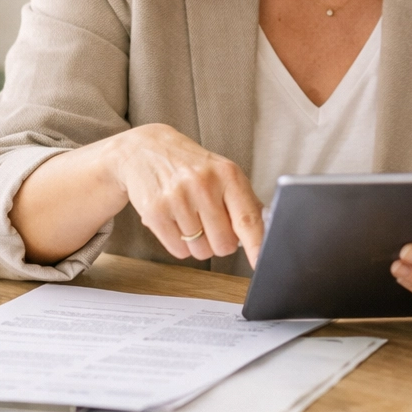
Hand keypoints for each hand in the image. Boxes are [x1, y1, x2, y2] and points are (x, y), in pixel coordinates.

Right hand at [108, 124, 263, 266]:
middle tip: (210, 223)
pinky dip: (180, 244)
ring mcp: (177, 198)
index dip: (257, 245)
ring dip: (198, 243)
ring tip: (190, 218)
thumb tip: (266, 230)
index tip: (262, 262)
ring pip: (201, 251)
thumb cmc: (190, 165)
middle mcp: (203, 185)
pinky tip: (176, 222)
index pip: (248, 219)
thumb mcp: (222, 173)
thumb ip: (245, 201)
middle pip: (224, 244)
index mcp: (227, 174)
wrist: (145, 149)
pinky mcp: (155, 212)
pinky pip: (178, 251)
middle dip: (220, 242)